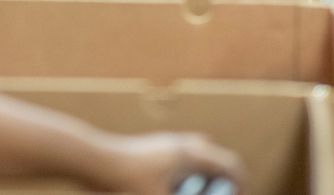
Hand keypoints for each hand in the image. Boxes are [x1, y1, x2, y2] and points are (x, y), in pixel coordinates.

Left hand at [104, 132, 245, 194]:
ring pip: (198, 157)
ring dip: (203, 177)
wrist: (92, 159)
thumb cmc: (126, 182)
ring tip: (194, 192)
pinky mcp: (152, 149)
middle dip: (223, 182)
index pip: (232, 164)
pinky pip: (180, 159)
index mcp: (190, 154)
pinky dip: (186, 175)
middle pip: (217, 158)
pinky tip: (173, 189)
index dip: (242, 186)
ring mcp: (165, 143)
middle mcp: (180, 143)